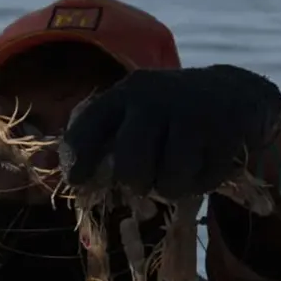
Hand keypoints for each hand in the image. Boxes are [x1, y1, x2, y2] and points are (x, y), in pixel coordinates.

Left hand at [59, 65, 280, 198]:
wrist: (232, 92)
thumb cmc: (164, 116)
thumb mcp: (128, 114)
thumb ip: (94, 137)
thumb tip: (49, 164)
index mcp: (123, 94)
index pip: (87, 128)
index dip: (77, 160)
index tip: (77, 180)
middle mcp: (154, 98)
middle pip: (131, 168)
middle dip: (134, 184)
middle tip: (141, 181)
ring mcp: (193, 111)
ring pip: (169, 182)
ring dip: (171, 188)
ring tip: (175, 172)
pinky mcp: (226, 128)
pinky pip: (204, 180)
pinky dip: (202, 183)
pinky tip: (203, 162)